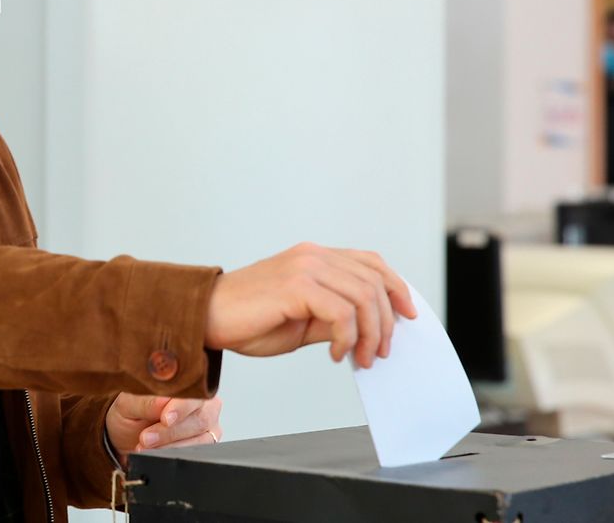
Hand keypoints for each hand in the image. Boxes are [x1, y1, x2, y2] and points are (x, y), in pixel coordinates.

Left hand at [105, 393, 222, 466]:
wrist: (127, 434)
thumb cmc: (131, 413)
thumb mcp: (128, 404)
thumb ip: (146, 402)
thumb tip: (163, 401)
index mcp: (188, 384)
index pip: (194, 394)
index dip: (181, 407)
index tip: (165, 419)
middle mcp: (204, 403)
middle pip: (200, 418)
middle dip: (171, 432)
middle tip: (145, 438)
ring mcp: (207, 425)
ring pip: (200, 439)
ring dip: (171, 446)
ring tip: (144, 446)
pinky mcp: (205, 444)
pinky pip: (196, 453)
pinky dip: (174, 454)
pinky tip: (156, 453)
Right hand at [204, 243, 416, 367]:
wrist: (206, 318)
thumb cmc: (247, 321)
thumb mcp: (302, 321)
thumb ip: (333, 318)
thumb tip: (367, 331)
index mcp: (315, 257)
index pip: (370, 263)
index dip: (396, 287)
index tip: (408, 315)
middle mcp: (313, 255)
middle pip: (373, 282)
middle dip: (386, 322)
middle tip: (379, 352)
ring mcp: (305, 267)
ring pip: (363, 297)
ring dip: (370, 334)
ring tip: (361, 357)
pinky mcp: (296, 286)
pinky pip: (342, 313)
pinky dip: (347, 338)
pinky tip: (336, 354)